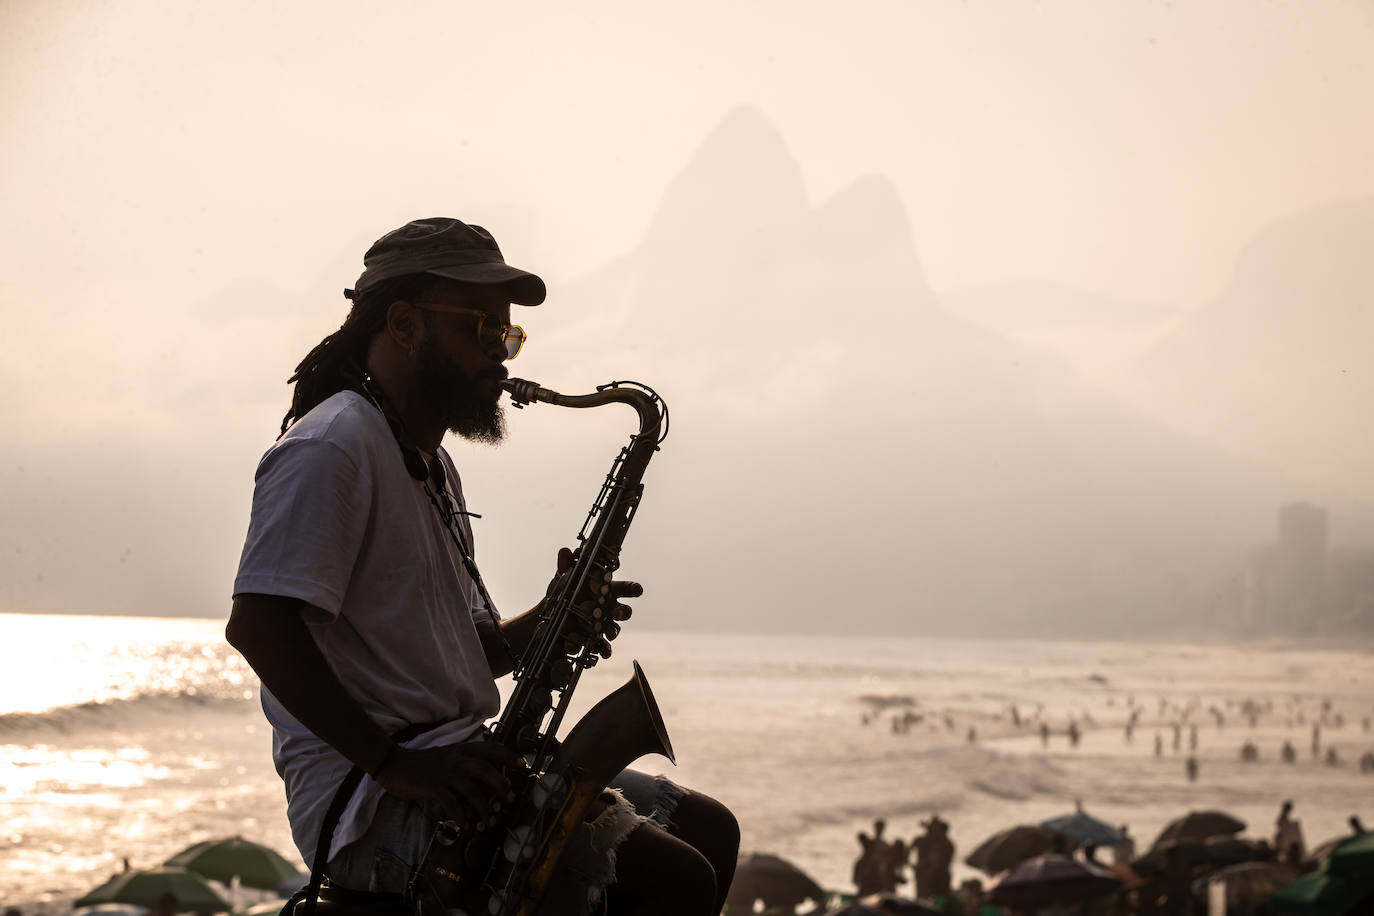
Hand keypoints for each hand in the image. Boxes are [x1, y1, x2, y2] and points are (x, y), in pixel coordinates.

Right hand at [374, 736, 524, 829]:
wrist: (395, 764)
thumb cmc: (424, 763)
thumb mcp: (448, 756)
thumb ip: (466, 762)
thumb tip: (488, 777)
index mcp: (462, 749)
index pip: (491, 748)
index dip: (509, 756)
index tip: (523, 767)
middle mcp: (457, 759)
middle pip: (486, 770)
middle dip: (501, 786)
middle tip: (509, 800)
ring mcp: (445, 772)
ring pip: (472, 790)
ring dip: (484, 807)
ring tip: (490, 821)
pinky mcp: (433, 786)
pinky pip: (453, 803)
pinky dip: (462, 816)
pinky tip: (466, 826)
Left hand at [548, 547, 640, 657]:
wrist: (550, 617)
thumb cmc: (564, 593)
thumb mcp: (563, 579)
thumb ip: (565, 566)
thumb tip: (564, 551)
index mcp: (607, 590)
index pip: (625, 588)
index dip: (633, 589)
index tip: (638, 590)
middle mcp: (609, 608)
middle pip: (625, 611)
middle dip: (624, 612)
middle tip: (618, 613)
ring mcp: (603, 625)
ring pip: (615, 629)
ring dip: (614, 631)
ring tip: (610, 634)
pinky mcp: (595, 640)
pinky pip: (604, 646)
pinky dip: (605, 650)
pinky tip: (603, 653)